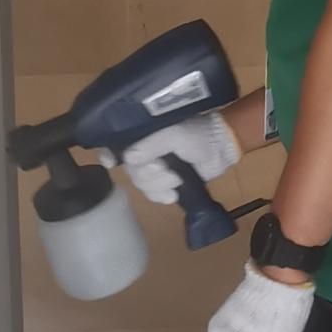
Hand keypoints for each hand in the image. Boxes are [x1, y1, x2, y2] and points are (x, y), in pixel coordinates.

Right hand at [120, 110, 239, 204]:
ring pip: (142, 184)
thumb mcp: (175, 135)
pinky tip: (173, 195)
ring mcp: (155, 168)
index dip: (109, 155)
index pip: (116, 145)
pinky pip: (153, 195)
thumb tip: (127, 159)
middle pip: (131, 170)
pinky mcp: (166, 183)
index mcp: (143, 135)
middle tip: (166, 169)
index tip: (111, 163)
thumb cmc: (198, 135)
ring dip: (159, 185)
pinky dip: (162, 196)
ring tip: (177, 179)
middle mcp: (145, 151)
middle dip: (148, 174)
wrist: (222, 149)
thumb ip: (152, 145)